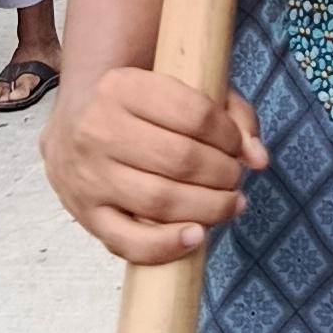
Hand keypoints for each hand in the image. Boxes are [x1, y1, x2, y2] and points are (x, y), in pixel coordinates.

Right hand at [44, 66, 268, 262]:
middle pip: (181, 159)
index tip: (238, 147)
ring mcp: (87, 175)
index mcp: (121, 86)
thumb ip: (229, 114)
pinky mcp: (84, 214)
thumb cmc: (140, 110)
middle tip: (234, 177)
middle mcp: (97, 129)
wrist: (73, 127)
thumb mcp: (181, 91)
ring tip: (229, 204)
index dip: (229, 136)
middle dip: (223, 174)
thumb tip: (259, 158)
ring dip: (209, 208)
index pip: (194, 113)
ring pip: (160, 201)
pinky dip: (167, 246)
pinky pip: (128, 242)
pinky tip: (196, 237)